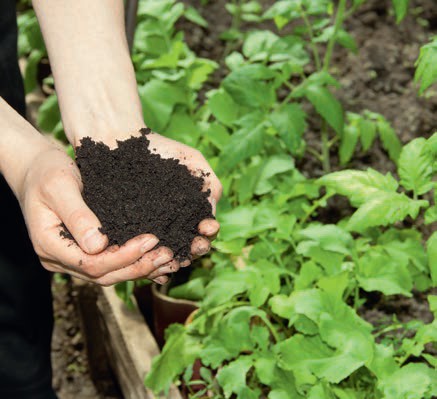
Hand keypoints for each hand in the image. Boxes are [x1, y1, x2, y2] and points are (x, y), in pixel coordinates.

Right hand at [17, 142, 174, 285]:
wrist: (35, 170)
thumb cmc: (45, 173)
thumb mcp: (59, 187)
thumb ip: (77, 215)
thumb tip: (98, 245)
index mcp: (50, 245)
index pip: (92, 263)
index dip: (124, 256)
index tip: (151, 240)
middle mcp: (60, 259)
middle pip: (103, 275)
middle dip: (138, 266)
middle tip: (168, 254)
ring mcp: (71, 259)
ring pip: (109, 274)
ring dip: (140, 269)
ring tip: (169, 261)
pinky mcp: (83, 252)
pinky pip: (110, 265)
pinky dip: (134, 264)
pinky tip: (157, 265)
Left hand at [83, 129, 222, 269]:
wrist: (122, 141)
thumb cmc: (161, 149)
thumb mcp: (193, 162)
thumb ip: (210, 184)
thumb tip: (212, 215)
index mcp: (189, 214)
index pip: (203, 233)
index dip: (208, 233)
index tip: (207, 227)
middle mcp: (171, 227)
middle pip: (187, 248)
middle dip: (195, 249)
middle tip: (196, 245)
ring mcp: (148, 231)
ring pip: (163, 253)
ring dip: (172, 259)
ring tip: (175, 257)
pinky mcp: (125, 232)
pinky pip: (136, 249)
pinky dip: (144, 257)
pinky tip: (149, 257)